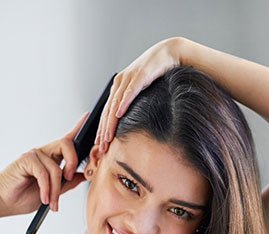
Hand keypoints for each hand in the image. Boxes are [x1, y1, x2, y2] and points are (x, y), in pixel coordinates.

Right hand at [0, 112, 88, 215]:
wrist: (4, 202)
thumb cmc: (24, 196)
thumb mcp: (52, 192)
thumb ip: (67, 183)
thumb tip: (84, 175)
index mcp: (52, 158)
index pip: (67, 140)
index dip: (77, 128)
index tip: (88, 116)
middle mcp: (44, 153)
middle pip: (67, 144)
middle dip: (73, 162)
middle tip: (69, 178)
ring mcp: (34, 155)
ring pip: (56, 168)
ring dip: (56, 189)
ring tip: (52, 203)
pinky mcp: (26, 159)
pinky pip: (43, 173)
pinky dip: (46, 189)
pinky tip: (44, 198)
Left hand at [95, 37, 183, 151]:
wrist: (168, 52)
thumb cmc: (156, 72)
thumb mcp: (141, 88)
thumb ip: (132, 100)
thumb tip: (127, 118)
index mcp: (118, 86)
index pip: (107, 111)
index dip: (103, 128)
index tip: (100, 143)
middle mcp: (120, 82)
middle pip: (108, 110)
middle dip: (104, 130)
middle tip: (101, 146)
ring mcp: (129, 78)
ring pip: (116, 104)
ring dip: (110, 122)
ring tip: (107, 137)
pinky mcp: (140, 75)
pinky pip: (130, 92)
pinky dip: (124, 103)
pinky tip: (119, 114)